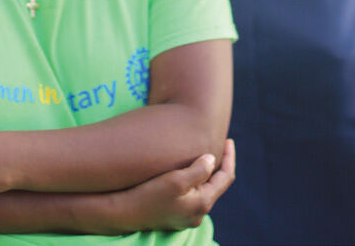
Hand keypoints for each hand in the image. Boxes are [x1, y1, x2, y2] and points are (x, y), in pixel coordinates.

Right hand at [121, 139, 235, 231]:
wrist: (124, 213)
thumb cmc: (149, 194)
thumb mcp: (176, 180)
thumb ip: (198, 170)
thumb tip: (212, 159)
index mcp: (202, 203)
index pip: (225, 178)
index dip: (229, 157)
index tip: (229, 139)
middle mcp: (198, 213)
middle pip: (216, 184)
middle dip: (219, 164)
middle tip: (218, 143)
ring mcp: (187, 216)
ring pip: (204, 189)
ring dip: (206, 172)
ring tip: (202, 153)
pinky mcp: (176, 214)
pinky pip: (193, 194)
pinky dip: (195, 180)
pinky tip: (186, 169)